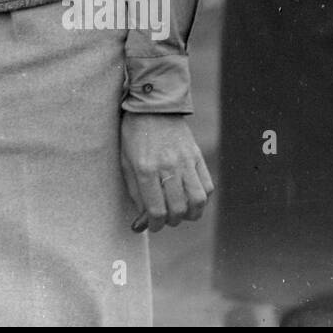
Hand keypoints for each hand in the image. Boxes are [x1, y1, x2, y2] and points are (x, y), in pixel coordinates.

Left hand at [120, 114, 212, 232]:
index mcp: (145, 168)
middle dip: (171, 221)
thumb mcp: (125, 162)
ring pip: (197, 201)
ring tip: (181, 212)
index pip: (156, 209)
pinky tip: (191, 197)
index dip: (155, 225)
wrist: (152, 107)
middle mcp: (167, 166)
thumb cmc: (134, 135)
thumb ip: (135, 191)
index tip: (152, 226)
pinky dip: (202, 199)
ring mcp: (185, 161)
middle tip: (164, 219)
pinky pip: (207, 186)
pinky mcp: (197, 156)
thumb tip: (144, 219)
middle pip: (178, 209)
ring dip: (190, 214)